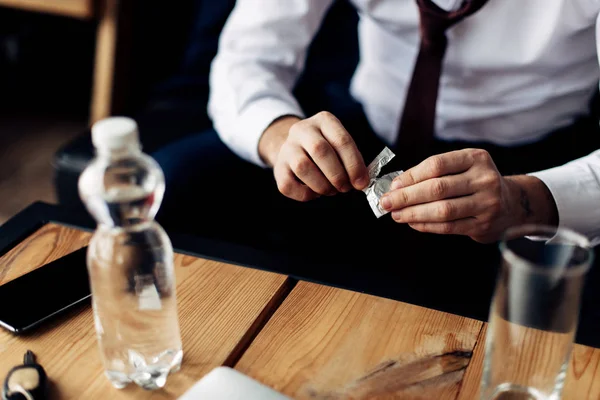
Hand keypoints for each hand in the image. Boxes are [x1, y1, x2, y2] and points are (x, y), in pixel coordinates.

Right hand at [259, 112, 369, 201]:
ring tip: (331, 190)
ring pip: (303, 167)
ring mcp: (287, 148)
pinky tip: (315, 192)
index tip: (361, 182)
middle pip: (320, 151)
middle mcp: (302, 130)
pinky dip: (306, 194)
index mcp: (323, 120)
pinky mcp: (278, 168)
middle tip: (345, 188)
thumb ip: (351, 160)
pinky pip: (289, 185)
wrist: (294, 148)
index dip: (354, 164)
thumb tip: (361, 181)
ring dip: (322, 185)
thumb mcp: (339, 145)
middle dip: (337, 175)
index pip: (341, 140)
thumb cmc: (325, 150)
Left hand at [379, 149, 557, 242]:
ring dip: (414, 213)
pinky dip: (426, 225)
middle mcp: (484, 179)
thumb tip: (397, 185)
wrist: (513, 204)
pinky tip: (413, 222)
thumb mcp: (463, 167)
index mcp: (476, 158)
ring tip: (396, 215)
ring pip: (442, 210)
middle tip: (386, 203)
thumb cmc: (475, 183)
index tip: (392, 185)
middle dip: (406, 197)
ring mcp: (487, 203)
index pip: (437, 165)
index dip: (411, 176)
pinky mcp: (484, 224)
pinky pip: (448, 227)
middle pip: (437, 188)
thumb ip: (434, 173)